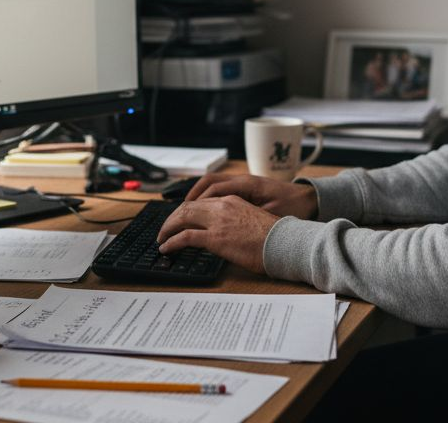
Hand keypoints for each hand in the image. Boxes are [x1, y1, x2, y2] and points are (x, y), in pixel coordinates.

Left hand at [156, 195, 278, 273]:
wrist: (286, 242)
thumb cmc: (275, 236)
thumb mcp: (253, 219)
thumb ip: (235, 220)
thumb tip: (226, 231)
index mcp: (232, 199)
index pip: (200, 200)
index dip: (185, 209)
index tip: (178, 219)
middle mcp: (222, 206)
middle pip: (187, 207)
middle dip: (172, 218)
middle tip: (165, 229)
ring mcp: (218, 221)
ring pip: (182, 218)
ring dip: (168, 228)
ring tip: (161, 238)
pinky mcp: (216, 238)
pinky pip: (185, 237)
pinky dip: (172, 242)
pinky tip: (166, 248)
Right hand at [185, 173, 318, 218]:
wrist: (309, 199)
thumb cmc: (294, 207)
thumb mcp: (272, 216)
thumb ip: (250, 220)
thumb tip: (228, 229)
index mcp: (247, 184)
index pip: (213, 188)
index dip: (196, 202)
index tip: (183, 216)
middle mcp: (242, 180)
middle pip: (207, 182)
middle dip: (189, 198)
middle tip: (176, 217)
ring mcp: (243, 183)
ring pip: (212, 184)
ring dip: (196, 197)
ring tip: (183, 213)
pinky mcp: (245, 190)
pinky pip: (220, 190)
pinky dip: (207, 198)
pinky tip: (202, 212)